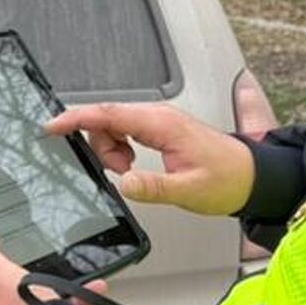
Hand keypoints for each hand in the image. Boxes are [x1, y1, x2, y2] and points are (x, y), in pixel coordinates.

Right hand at [47, 102, 255, 216]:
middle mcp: (157, 116)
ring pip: (113, 126)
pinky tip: (134, 166)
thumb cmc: (227, 179)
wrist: (252, 176)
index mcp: (161, 124)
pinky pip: (125, 131)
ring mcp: (158, 120)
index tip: (53, 125)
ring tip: (130, 172)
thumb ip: (153, 187)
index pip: (109, 114)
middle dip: (100, 146)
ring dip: (111, 150)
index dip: (76, 118)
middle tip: (120, 172)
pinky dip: (120, 149)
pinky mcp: (158, 128)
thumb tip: (124, 183)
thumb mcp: (188, 190)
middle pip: (106, 119)